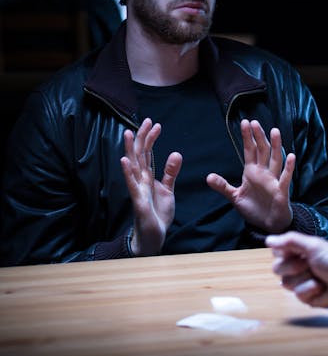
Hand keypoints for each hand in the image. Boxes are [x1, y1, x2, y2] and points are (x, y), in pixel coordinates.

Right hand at [120, 118, 181, 255]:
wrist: (154, 235)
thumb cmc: (158, 212)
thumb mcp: (168, 190)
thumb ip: (170, 172)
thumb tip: (176, 153)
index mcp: (148, 177)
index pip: (148, 153)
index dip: (151, 139)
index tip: (157, 124)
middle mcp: (140, 180)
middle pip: (140, 155)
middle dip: (143, 138)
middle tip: (147, 120)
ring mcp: (138, 189)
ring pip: (133, 166)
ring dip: (130, 150)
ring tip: (128, 133)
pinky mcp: (138, 201)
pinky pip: (132, 185)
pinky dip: (128, 172)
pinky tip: (125, 161)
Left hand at [207, 119, 295, 232]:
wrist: (268, 224)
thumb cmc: (254, 208)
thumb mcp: (235, 197)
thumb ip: (223, 186)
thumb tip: (207, 177)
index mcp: (252, 172)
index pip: (250, 150)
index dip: (247, 137)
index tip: (245, 123)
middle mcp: (264, 172)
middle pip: (262, 150)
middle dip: (258, 137)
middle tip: (255, 122)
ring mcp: (273, 180)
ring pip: (275, 159)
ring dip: (275, 146)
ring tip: (274, 131)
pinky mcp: (281, 190)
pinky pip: (285, 177)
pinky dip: (289, 167)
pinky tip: (291, 156)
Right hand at [266, 231, 327, 308]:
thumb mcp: (314, 246)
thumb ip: (290, 241)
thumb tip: (268, 239)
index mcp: (299, 251)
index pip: (276, 251)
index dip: (283, 253)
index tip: (296, 252)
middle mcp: (298, 265)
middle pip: (277, 268)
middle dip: (293, 267)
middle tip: (308, 264)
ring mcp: (301, 281)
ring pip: (286, 284)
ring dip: (304, 279)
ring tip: (318, 277)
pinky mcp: (306, 296)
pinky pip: (297, 295)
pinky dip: (310, 290)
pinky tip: (321, 288)